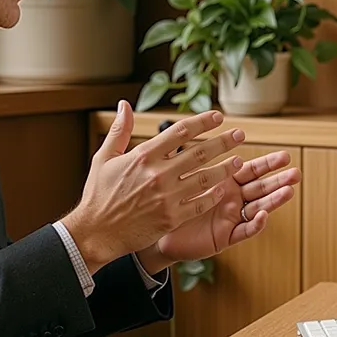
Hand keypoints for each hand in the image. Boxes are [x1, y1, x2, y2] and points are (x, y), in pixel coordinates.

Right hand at [60, 101, 245, 273]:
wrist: (96, 232)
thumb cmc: (98, 194)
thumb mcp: (104, 158)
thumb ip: (120, 130)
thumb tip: (124, 104)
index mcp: (143, 156)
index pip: (180, 132)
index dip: (202, 122)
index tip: (218, 117)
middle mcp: (158, 174)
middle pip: (199, 152)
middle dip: (223, 142)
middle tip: (239, 134)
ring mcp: (167, 197)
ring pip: (205, 178)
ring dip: (225, 168)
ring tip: (240, 162)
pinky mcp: (171, 218)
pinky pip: (199, 204)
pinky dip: (212, 195)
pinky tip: (222, 189)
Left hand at [141, 150, 300, 269]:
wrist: (159, 231)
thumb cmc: (168, 202)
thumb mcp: (180, 176)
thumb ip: (188, 156)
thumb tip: (188, 130)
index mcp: (224, 182)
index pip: (250, 170)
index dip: (267, 164)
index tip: (285, 155)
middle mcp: (232, 199)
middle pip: (260, 187)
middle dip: (278, 179)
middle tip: (296, 172)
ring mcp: (231, 218)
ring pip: (257, 208)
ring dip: (274, 200)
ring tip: (289, 190)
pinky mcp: (225, 236)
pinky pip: (243, 231)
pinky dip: (255, 224)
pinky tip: (264, 216)